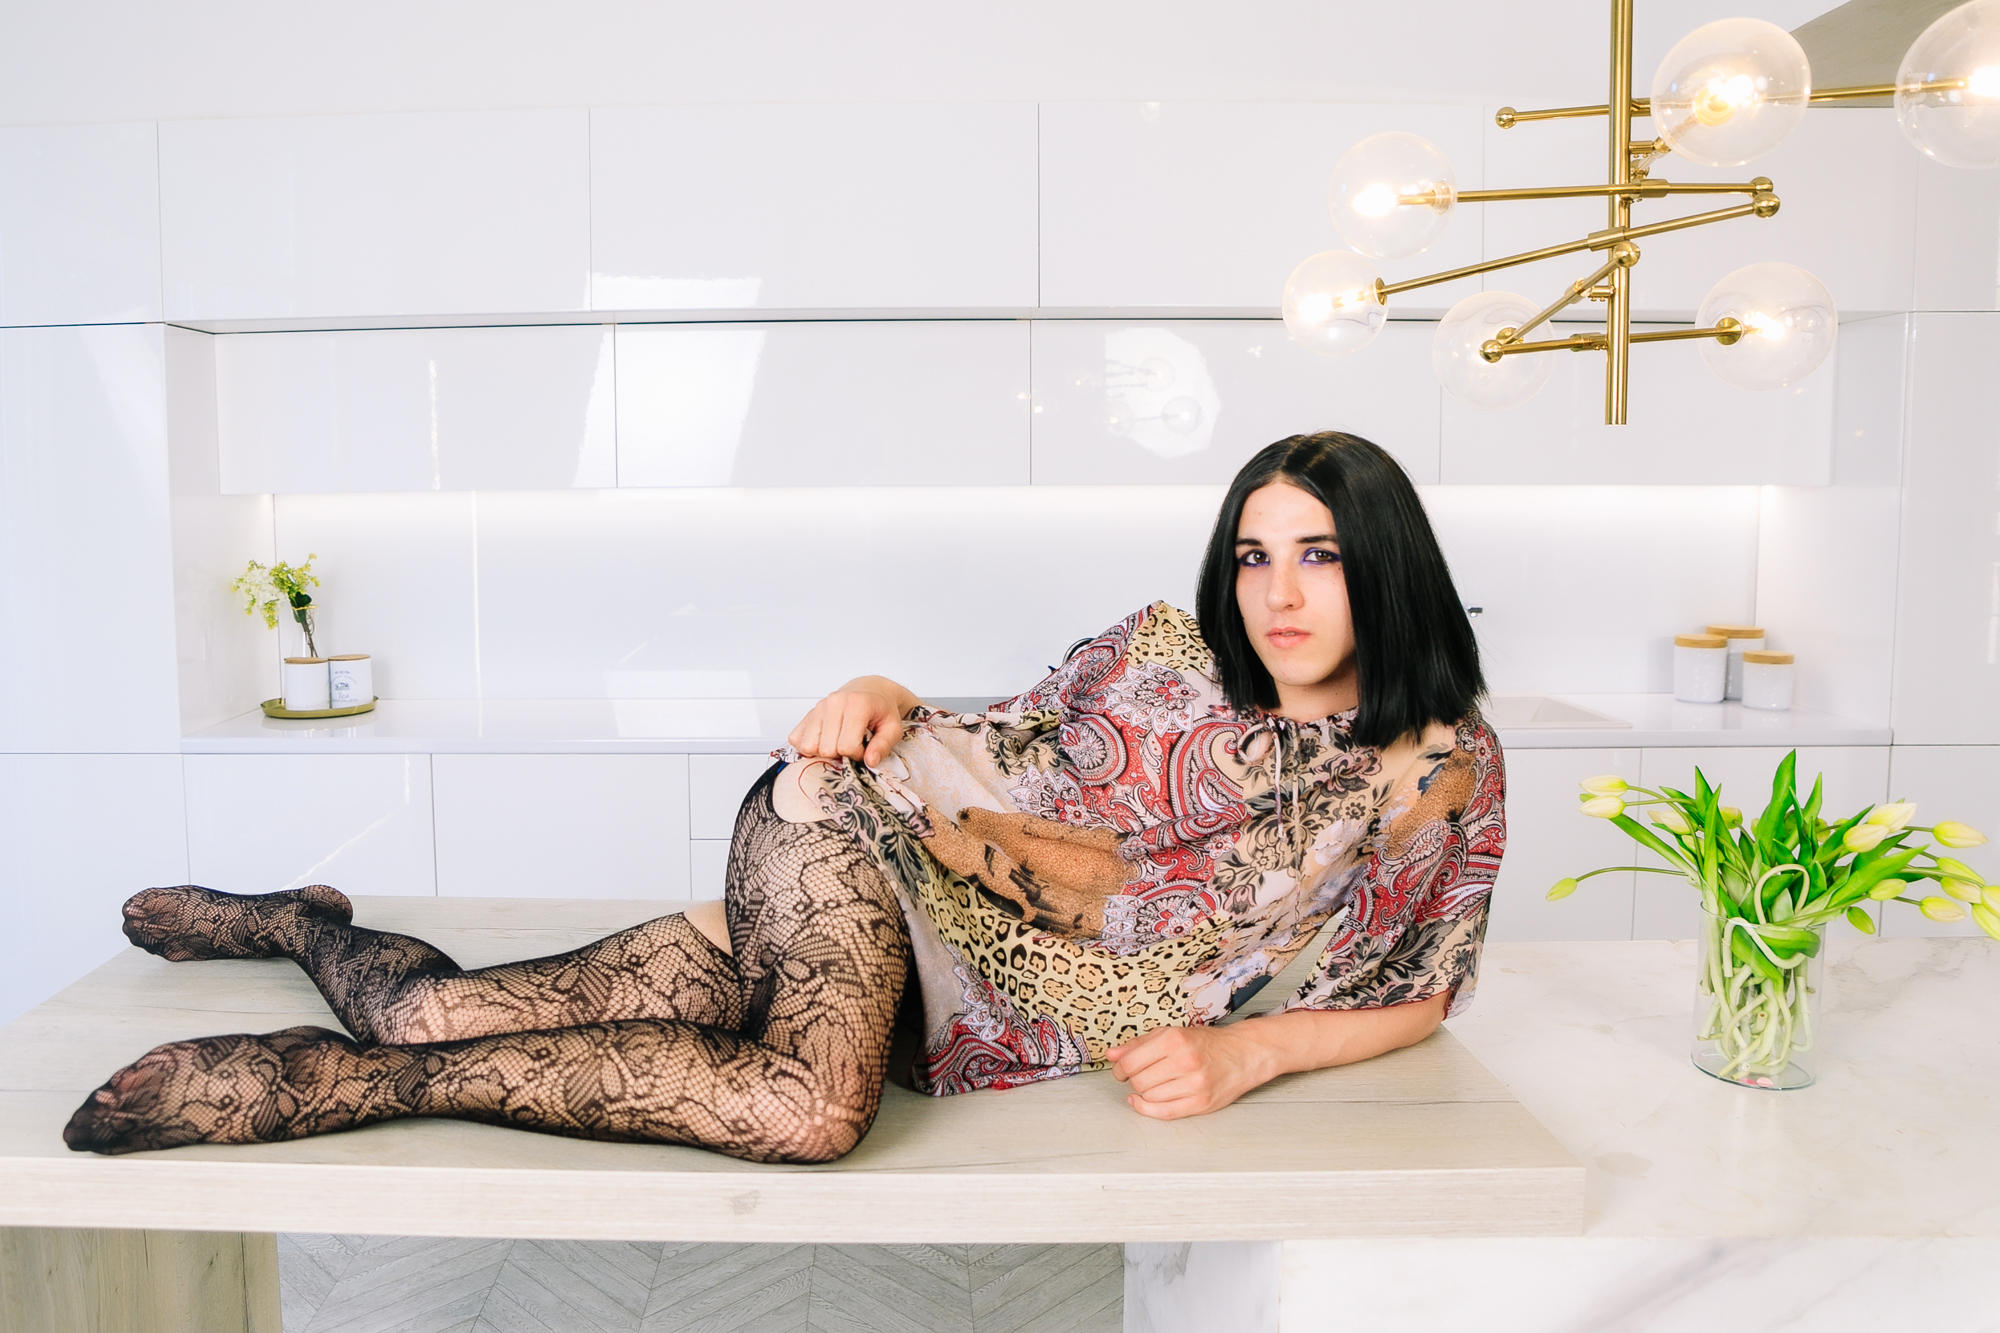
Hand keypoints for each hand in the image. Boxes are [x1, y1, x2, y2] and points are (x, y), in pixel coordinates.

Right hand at [788, 686, 905, 767]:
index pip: (847, 746)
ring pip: (808, 746)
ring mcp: (818, 707)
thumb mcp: (893, 727)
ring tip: (838, 743)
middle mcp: (834, 703)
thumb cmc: (881, 709)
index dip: (857, 754)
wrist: (870, 690)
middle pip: (826, 749)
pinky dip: (808, 745)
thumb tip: (870, 761)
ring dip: (823, 751)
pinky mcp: (808, 713)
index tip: (864, 748)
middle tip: (852, 745)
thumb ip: (883, 745)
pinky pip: (796, 739)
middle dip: (840, 754)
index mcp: (856, 705)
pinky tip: (825, 740)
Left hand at [1106, 1025, 1273, 1120]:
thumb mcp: (1171, 1034)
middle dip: (1134, 1080)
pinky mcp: (1201, 1103)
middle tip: (1140, 1075)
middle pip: (1139, 1081)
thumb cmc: (1206, 1043)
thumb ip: (1138, 1044)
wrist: (1242, 1054)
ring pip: (1149, 1097)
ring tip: (1154, 1083)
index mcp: (1174, 1040)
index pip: (1130, 1062)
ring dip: (1145, 1092)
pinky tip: (1143, 1101)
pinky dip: (1147, 1109)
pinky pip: (1164, 1112)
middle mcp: (1184, 1061)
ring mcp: (1194, 1084)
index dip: (1120, 1069)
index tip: (1120, 1070)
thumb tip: (1111, 1055)